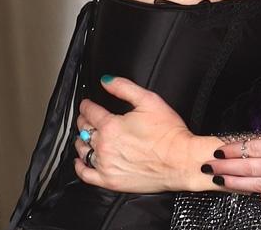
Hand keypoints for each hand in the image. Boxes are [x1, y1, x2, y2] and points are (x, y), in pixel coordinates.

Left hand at [73, 76, 205, 192]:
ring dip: (82, 141)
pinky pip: (85, 174)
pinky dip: (79, 166)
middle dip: (84, 121)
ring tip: (85, 136)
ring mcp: (105, 164)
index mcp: (111, 125)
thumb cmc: (170, 133)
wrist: (181, 161)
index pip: (90, 112)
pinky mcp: (109, 180)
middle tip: (86, 117)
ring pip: (83, 150)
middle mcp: (104, 145)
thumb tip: (107, 81)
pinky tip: (80, 161)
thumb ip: (125, 88)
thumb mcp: (150, 101)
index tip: (87, 103)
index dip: (87, 105)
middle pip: (85, 130)